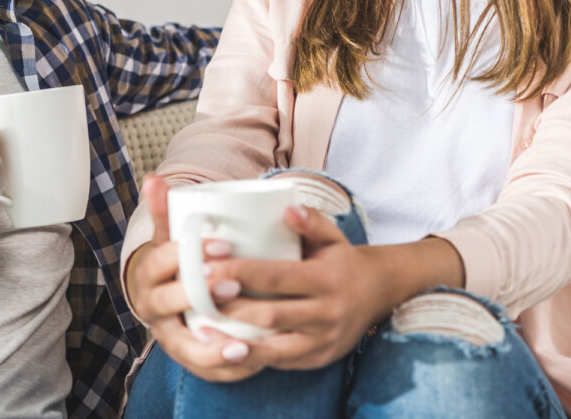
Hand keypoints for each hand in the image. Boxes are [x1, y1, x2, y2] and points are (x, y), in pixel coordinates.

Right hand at [125, 175, 263, 381]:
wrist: (164, 300)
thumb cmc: (175, 265)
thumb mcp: (169, 238)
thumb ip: (165, 211)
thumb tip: (154, 177)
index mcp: (148, 275)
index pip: (161, 262)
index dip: (188, 254)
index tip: (221, 245)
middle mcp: (154, 309)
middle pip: (169, 303)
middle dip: (201, 294)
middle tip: (234, 283)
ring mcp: (169, 337)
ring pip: (185, 347)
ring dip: (214, 347)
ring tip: (244, 341)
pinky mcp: (187, 358)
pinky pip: (204, 369)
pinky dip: (227, 367)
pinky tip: (252, 359)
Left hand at [208, 205, 389, 370]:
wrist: (376, 295)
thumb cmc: (341, 261)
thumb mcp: (333, 237)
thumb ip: (311, 220)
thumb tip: (287, 207)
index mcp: (326, 280)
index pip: (276, 277)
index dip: (240, 273)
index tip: (206, 267)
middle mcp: (326, 314)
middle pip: (270, 314)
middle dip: (230, 308)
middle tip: (194, 298)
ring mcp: (322, 341)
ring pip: (273, 347)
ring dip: (235, 341)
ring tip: (200, 331)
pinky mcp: (317, 360)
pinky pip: (280, 362)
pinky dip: (251, 358)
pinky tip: (223, 349)